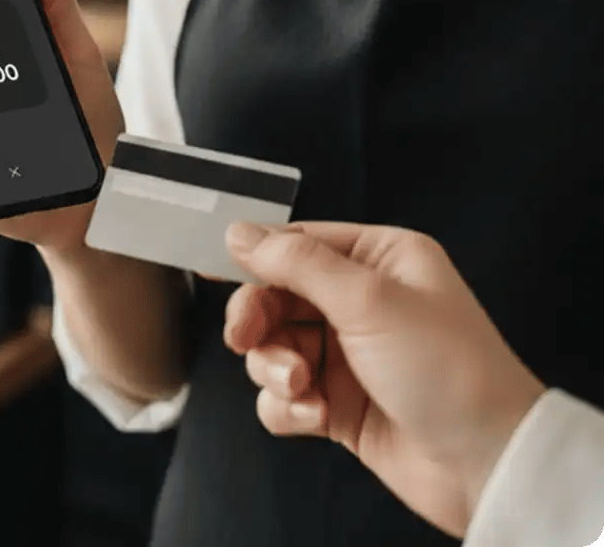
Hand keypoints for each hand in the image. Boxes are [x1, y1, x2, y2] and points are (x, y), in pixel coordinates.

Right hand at [223, 222, 546, 539]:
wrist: (489, 468)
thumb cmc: (449, 371)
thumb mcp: (369, 300)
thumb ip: (297, 262)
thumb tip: (240, 232)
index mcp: (381, 259)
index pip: (299, 243)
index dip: (256, 257)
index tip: (212, 269)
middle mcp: (364, 302)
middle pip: (277, 295)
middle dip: (259, 320)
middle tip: (245, 339)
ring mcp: (350, 354)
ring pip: (274, 346)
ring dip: (274, 367)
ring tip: (301, 388)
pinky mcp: (341, 404)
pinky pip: (285, 395)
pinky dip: (288, 406)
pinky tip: (313, 416)